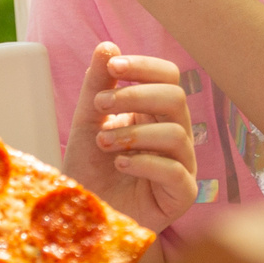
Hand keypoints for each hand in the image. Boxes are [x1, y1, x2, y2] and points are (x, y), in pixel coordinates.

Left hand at [65, 41, 198, 229]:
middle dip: (136, 95)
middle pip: (176, 98)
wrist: (82, 216)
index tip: (113, 65)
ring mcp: (182, 165)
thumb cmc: (89, 171)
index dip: (144, 66)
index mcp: (156, 113)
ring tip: (103, 142)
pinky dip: (146, 163)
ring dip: (134, 132)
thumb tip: (107, 46)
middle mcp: (174, 135)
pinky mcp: (181, 195)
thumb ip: (97, 85)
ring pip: (177, 133)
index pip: (168, 77)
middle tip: (101, 105)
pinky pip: (177, 171)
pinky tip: (121, 164)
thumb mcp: (86, 122)